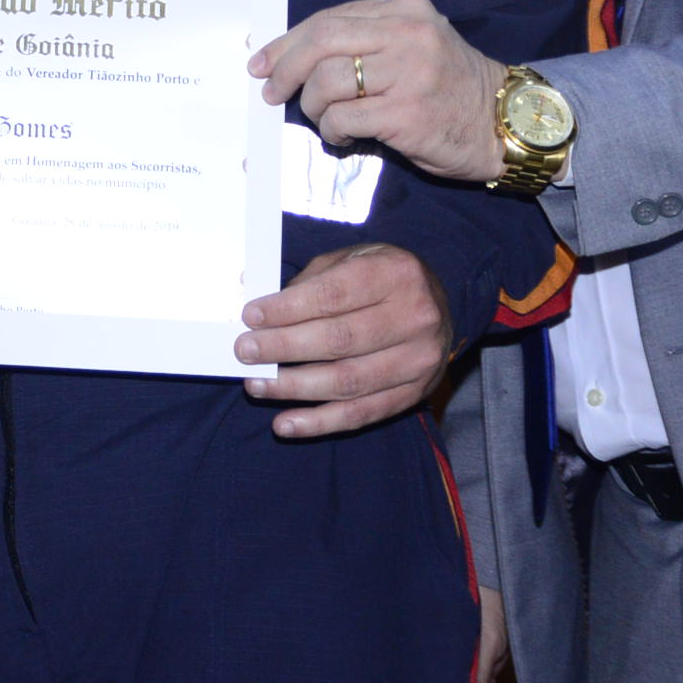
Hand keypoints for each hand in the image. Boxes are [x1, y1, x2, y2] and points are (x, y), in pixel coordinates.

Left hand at [234, 242, 455, 436]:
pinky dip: (319, 423)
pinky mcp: (415, 394)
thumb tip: (256, 306)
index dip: (288, 309)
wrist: (437, 302)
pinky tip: (285, 423)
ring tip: (256, 385)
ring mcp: (419, 360)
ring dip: (294, 388)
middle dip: (284, 348)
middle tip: (245, 352)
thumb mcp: (349, 260)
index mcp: (395, 274)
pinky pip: (362, 414)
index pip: (333, 295)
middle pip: (339, 339)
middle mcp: (414, 316)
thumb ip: (308, 282)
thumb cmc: (380, 278)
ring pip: (347, 381)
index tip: (251, 318)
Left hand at [249, 0, 507, 183]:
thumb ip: (367, 40)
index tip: (264, 62)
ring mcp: (408, 73)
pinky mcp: (406, 113)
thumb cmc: (451, 88)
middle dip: (285, 69)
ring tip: (324, 119)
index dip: (288, 41)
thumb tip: (296, 56)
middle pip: (321, 41)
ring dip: (312, 106)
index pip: (330, 18)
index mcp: (405, 10)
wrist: (503, 124)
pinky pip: (342, 118)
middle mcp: (407, 34)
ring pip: (326, 81)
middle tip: (271, 92)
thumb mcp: (416, 44)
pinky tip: (344, 137)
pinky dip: (332, 131)